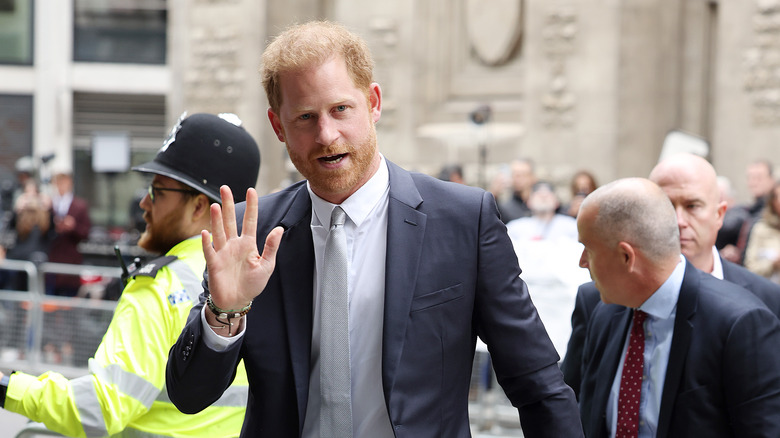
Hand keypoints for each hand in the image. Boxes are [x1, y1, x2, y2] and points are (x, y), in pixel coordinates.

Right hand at [202, 186, 283, 311]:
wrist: (238, 301)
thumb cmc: (252, 284)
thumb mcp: (266, 265)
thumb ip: (271, 247)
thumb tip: (279, 229)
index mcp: (248, 244)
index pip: (249, 221)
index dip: (251, 206)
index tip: (251, 190)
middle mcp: (234, 245)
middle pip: (230, 220)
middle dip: (228, 204)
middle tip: (225, 187)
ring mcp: (222, 253)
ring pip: (219, 232)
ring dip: (217, 220)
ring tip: (216, 205)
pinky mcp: (214, 264)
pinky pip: (210, 251)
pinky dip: (207, 242)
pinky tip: (206, 232)